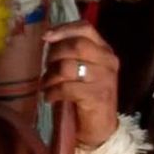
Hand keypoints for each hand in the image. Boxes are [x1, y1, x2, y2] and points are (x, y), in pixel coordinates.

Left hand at [41, 21, 119, 147]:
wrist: (99, 126)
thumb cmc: (85, 94)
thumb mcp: (80, 68)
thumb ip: (70, 52)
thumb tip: (47, 38)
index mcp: (104, 50)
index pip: (86, 28)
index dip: (63, 29)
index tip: (45, 36)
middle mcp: (108, 61)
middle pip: (75, 46)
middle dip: (53, 56)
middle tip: (47, 69)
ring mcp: (105, 78)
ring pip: (67, 67)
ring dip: (50, 77)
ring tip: (47, 85)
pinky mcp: (97, 95)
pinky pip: (66, 87)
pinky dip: (52, 92)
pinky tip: (50, 98)